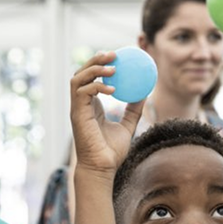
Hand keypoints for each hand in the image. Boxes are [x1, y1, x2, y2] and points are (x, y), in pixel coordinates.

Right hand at [69, 51, 144, 175]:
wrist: (103, 168)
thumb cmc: (112, 152)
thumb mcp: (128, 125)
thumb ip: (134, 109)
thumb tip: (145, 93)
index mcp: (91, 105)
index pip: (91, 78)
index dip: (100, 64)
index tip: (117, 57)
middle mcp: (81, 104)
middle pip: (81, 73)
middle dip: (95, 60)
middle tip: (113, 55)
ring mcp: (77, 109)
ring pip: (78, 78)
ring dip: (94, 69)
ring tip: (112, 68)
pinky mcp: (76, 114)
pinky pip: (82, 92)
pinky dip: (96, 86)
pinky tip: (112, 89)